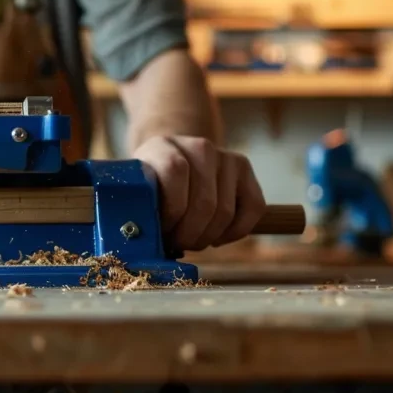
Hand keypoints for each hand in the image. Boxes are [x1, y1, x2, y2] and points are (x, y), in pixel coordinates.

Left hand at [133, 135, 265, 251]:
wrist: (172, 160)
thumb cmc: (153, 186)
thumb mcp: (139, 192)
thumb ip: (142, 210)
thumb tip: (148, 244)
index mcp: (163, 148)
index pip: (175, 172)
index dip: (171, 211)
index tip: (162, 232)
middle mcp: (199, 147)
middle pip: (205, 203)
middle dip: (190, 235)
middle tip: (178, 245)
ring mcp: (225, 157)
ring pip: (226, 212)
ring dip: (208, 237)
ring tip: (192, 241)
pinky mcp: (245, 168)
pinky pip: (253, 208)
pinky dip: (235, 232)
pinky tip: (216, 238)